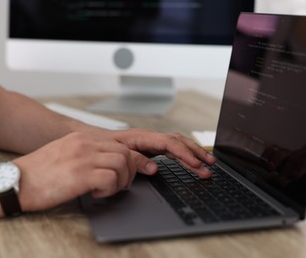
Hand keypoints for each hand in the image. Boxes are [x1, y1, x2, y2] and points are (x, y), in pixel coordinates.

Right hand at [13, 132, 135, 211]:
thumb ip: (83, 153)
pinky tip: (96, 193)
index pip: (116, 144)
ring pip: (122, 164)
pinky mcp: (81, 175)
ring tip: (107, 190)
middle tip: (121, 184)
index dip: (125, 161)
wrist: (14, 183)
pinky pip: (111, 179)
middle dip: (128, 171)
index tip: (123, 173)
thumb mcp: (62, 153)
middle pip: (124, 153)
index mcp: (80, 138)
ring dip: (121, 181)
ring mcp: (83, 158)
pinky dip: (109, 190)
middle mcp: (84, 144)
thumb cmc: (35, 173)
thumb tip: (102, 163)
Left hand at [101, 129, 216, 177]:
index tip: (196, 164)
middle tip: (210, 165)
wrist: (95, 140)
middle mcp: (152, 138)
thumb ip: (136, 160)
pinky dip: (185, 155)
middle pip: (180, 142)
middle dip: (196, 153)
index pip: (170, 144)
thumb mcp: (117, 153)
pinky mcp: (153, 148)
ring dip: (194, 153)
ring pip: (179, 145)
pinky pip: (174, 149)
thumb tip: (154, 168)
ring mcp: (153, 142)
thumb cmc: (104, 145)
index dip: (184, 154)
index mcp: (144, 137)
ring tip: (209, 164)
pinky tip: (193, 161)